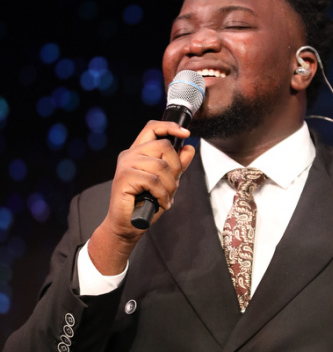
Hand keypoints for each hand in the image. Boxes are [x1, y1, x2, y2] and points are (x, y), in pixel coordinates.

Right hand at [88, 120, 195, 274]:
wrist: (128, 225)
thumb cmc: (145, 203)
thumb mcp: (167, 182)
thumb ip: (177, 165)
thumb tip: (189, 148)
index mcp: (138, 152)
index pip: (153, 128)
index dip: (170, 127)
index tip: (186, 133)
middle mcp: (130, 154)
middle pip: (163, 146)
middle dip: (175, 167)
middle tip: (173, 185)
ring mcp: (125, 165)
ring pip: (160, 165)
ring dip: (170, 185)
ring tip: (166, 197)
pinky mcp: (124, 177)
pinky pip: (153, 180)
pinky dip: (162, 194)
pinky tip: (161, 202)